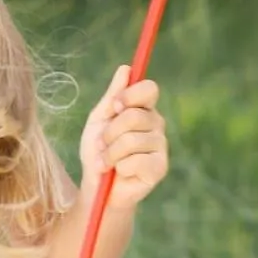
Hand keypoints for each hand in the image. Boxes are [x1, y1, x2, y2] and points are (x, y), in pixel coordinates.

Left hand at [78, 65, 168, 212]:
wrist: (97, 188)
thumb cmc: (97, 153)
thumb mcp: (98, 121)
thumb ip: (112, 97)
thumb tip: (125, 69)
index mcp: (144, 110)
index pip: (149, 89)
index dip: (130, 95)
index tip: (114, 106)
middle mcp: (157, 125)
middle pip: (134, 116)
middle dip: (110, 133)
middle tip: (103, 145)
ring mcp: (161, 146)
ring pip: (131, 140)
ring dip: (110, 154)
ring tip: (106, 163)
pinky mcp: (160, 168)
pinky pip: (136, 161)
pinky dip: (120, 168)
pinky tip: (120, 174)